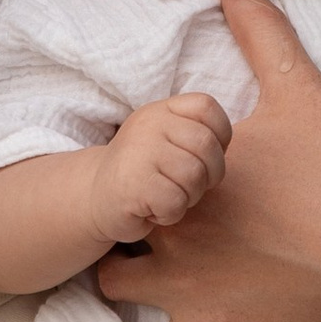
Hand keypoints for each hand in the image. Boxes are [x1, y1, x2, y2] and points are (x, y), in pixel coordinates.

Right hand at [94, 92, 231, 240]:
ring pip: (194, 175)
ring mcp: (137, 152)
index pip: (207, 107)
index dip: (220, 136)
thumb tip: (225, 146)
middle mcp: (148, 125)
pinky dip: (170, 214)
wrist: (95, 199)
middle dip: (208, 175)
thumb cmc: (144, 173)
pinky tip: (153, 211)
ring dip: (189, 197)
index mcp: (161, 111)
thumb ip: (195, 134)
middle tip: (187, 187)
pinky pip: (175, 201)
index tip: (205, 158)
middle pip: (207, 145)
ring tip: (168, 198)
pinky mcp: (132, 185)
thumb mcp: (166, 141)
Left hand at [97, 0, 320, 321]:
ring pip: (113, 291)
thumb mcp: (298, 87)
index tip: (150, 167)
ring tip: (154, 270)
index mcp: (179, 173)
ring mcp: (185, 292)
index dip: (130, 167)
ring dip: (126, 279)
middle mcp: (168, 234)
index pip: (118, 168)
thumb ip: (258, 31)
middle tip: (147, 216)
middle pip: (109, 226)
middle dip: (120, 221)